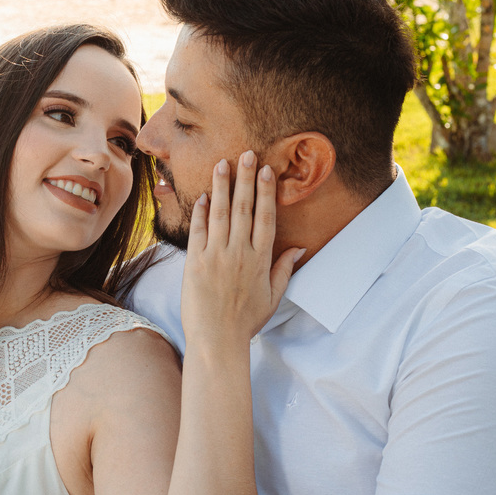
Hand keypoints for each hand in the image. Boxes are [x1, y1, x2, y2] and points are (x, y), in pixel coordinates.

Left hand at [180, 151, 304, 343]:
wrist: (216, 340)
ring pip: (220, 213)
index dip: (266, 192)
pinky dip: (200, 212)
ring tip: (222, 163)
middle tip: (246, 154)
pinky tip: (203, 195)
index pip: (266, 217)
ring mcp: (216, 256)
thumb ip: (285, 270)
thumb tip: (300, 249)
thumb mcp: (273, 298)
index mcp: (260, 260)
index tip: (267, 171)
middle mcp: (240, 253)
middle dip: (245, 178)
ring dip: (221, 186)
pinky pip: (198, 230)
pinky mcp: (195, 262)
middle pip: (244, 208)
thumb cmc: (245, 322)